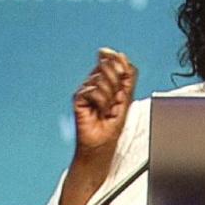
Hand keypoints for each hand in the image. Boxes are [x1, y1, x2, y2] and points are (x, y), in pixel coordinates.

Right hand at [59, 48, 137, 204]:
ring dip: (109, 97)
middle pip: (108, 66)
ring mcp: (86, 90)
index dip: (119, 62)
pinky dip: (100, 102)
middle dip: (116, 83)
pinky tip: (99, 112)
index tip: (123, 72)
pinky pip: (92, 89)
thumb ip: (127, 79)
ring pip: (101, 79)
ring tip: (107, 111)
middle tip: (116, 100)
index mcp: (108, 83)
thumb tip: (123, 58)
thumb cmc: (112, 127)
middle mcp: (96, 84)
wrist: (101, 146)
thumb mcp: (126, 101)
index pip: (114, 62)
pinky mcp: (78, 98)